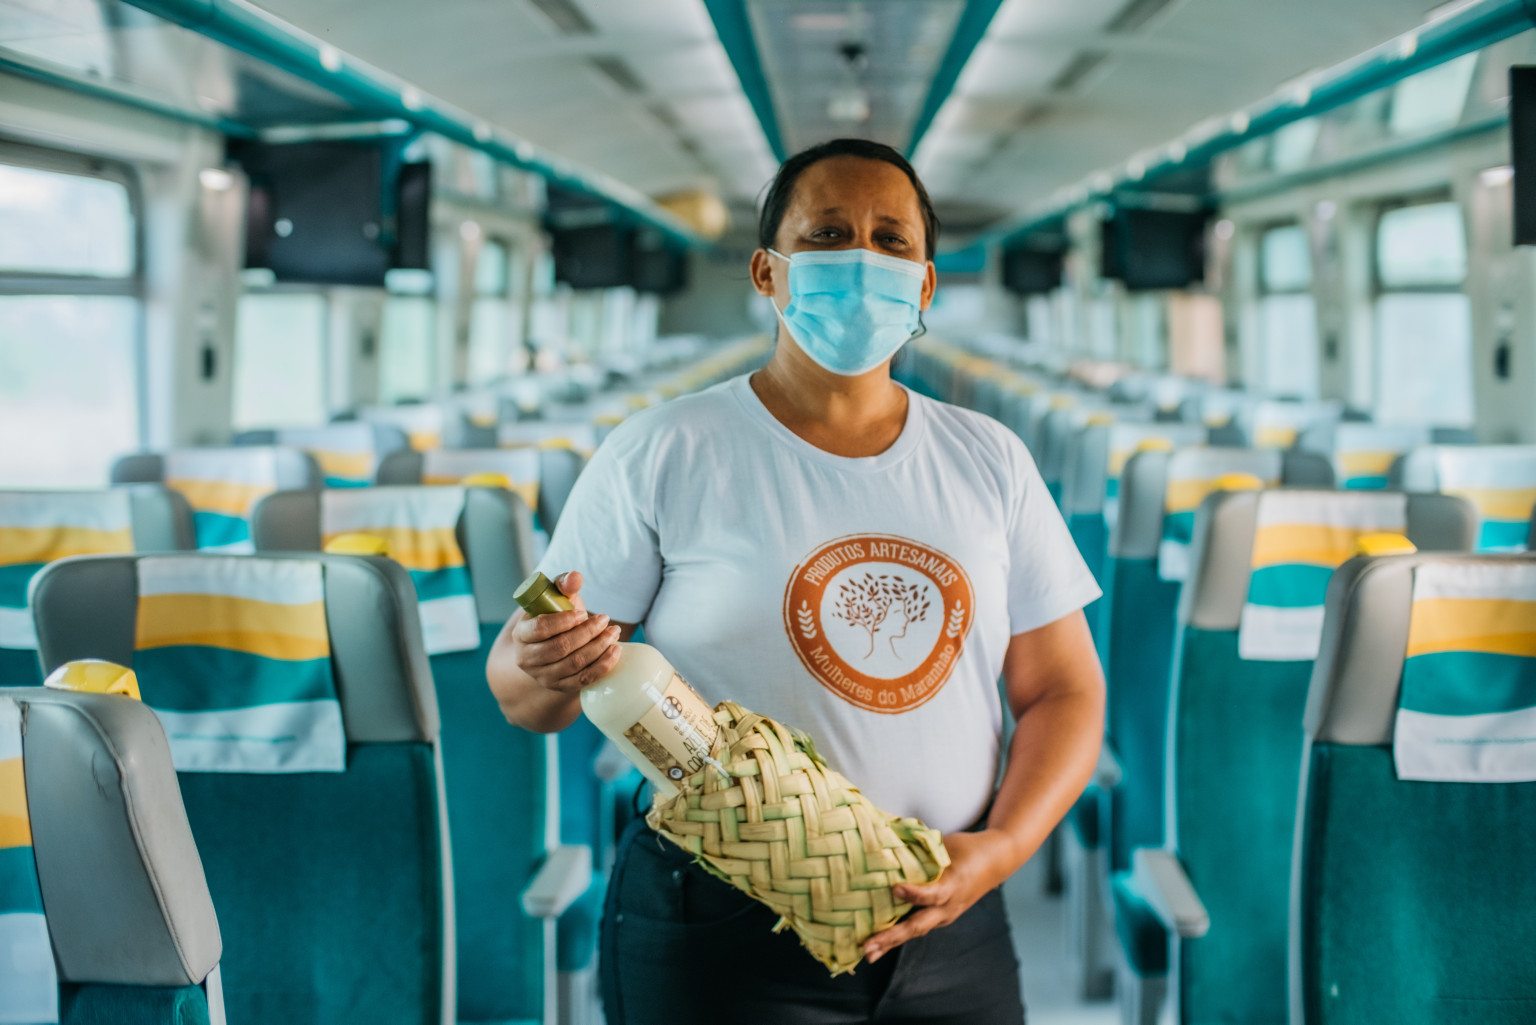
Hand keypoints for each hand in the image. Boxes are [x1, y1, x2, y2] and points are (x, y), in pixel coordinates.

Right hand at [509, 571, 621, 695]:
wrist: (553, 644)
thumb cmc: (555, 616)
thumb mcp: (555, 598)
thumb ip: (563, 583)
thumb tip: (575, 578)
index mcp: (521, 633)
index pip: (540, 629)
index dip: (563, 621)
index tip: (582, 613)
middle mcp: (527, 658)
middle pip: (560, 648)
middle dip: (587, 633)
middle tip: (606, 620)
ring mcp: (543, 676)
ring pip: (574, 664)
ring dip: (598, 648)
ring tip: (614, 633)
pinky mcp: (561, 687)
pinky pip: (584, 680)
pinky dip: (603, 666)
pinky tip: (615, 651)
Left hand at [862, 830, 1022, 963]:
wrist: (995, 861)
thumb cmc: (968, 848)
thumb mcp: (948, 845)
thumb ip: (922, 851)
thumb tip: (887, 847)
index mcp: (953, 886)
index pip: (933, 894)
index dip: (914, 893)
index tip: (895, 888)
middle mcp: (948, 907)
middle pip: (919, 925)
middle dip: (892, 937)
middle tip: (868, 947)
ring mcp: (944, 915)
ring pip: (916, 930)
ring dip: (891, 941)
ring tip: (868, 952)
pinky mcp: (940, 917)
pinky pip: (918, 925)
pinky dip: (897, 933)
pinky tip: (878, 940)